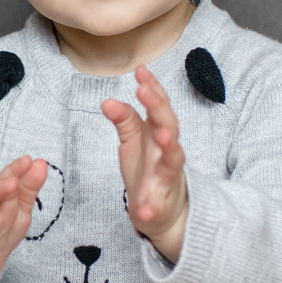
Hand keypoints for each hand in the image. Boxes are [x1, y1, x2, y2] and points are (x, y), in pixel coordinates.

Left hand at [103, 66, 187, 261]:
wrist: (160, 211)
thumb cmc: (148, 169)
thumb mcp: (133, 141)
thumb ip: (125, 120)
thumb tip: (108, 100)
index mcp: (158, 134)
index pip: (158, 106)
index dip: (152, 88)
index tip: (140, 70)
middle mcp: (167, 152)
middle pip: (168, 125)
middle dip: (159, 108)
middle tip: (144, 90)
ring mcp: (166, 178)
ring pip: (173, 159)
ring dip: (169, 146)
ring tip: (160, 135)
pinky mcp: (160, 204)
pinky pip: (157, 206)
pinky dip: (152, 208)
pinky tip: (144, 210)